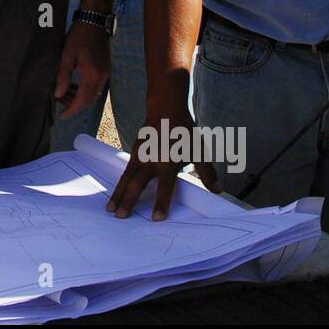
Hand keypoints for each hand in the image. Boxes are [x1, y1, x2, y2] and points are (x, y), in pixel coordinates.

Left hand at [53, 21, 109, 119]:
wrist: (95, 20)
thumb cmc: (79, 35)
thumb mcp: (67, 56)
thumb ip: (63, 77)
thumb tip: (58, 94)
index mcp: (92, 75)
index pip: (82, 100)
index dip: (71, 110)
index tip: (61, 116)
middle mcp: (102, 77)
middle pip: (89, 100)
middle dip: (74, 104)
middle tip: (59, 102)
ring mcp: (105, 73)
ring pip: (92, 93)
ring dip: (79, 96)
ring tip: (63, 93)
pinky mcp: (105, 68)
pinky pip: (95, 85)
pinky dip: (84, 89)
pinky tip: (73, 85)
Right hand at [107, 102, 221, 220]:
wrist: (166, 109)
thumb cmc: (184, 132)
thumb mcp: (199, 150)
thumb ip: (207, 172)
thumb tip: (218, 190)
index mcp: (168, 162)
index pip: (164, 186)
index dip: (161, 202)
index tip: (156, 218)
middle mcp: (151, 161)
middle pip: (137, 184)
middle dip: (129, 201)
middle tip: (121, 217)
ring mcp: (139, 157)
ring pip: (126, 179)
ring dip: (118, 195)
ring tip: (109, 210)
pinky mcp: (133, 153)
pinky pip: (125, 172)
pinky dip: (119, 184)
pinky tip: (114, 195)